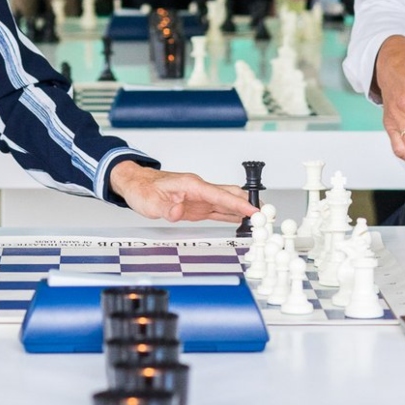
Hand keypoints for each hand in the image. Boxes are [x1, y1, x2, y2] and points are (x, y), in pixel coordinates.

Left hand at [108, 163, 258, 223]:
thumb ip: (165, 208)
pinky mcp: (198, 206)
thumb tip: (178, 212)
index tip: (254, 211)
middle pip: (230, 194)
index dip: (238, 204)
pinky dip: (232, 215)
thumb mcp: (149, 202)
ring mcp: (200, 198)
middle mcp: (199, 189)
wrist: (137, 184)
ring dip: (244, 209)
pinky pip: (219, 210)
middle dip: (249, 203)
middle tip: (267, 215)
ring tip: (261, 219)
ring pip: (227, 201)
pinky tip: (243, 220)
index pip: (220, 194)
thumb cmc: (143, 189)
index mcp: (192, 185)